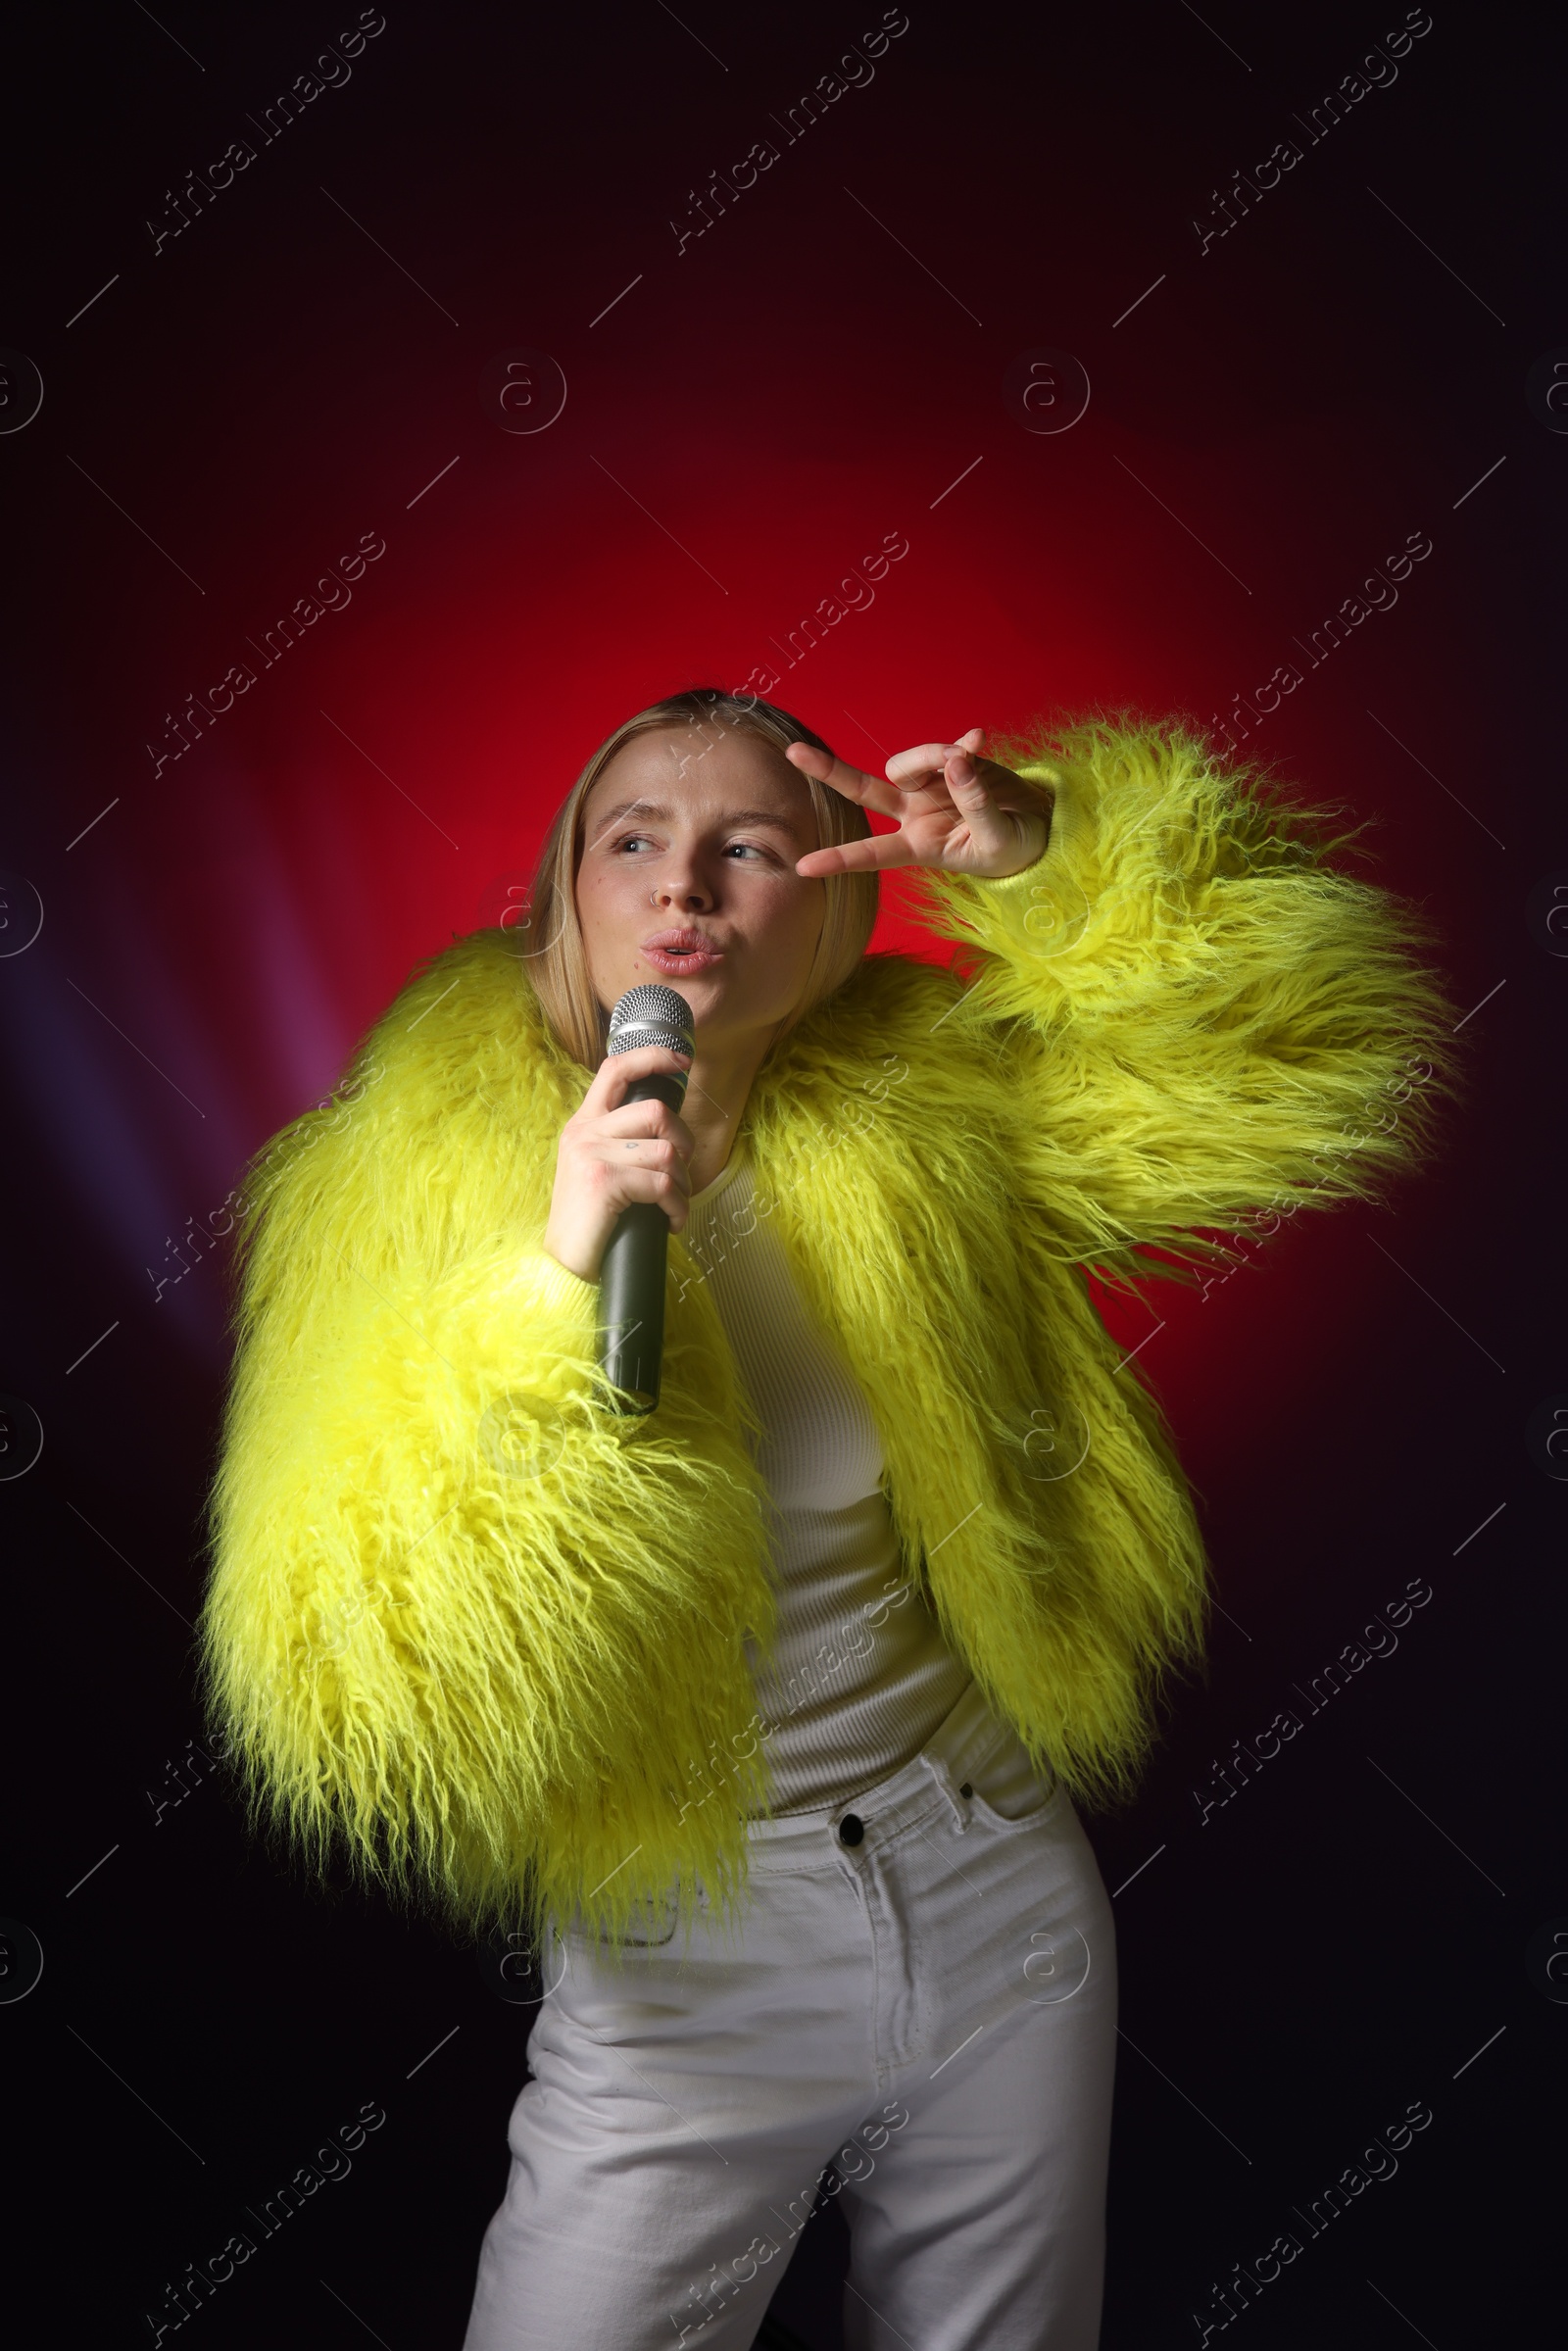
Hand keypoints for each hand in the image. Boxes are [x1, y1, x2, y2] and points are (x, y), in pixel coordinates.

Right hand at [543, 1043, 694, 1281]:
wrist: (563, 1264)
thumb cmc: (592, 1221)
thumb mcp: (601, 1169)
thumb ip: (623, 1142)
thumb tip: (670, 1129)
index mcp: (584, 1123)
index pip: (615, 1069)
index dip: (652, 1057)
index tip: (683, 1062)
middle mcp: (585, 1132)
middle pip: (656, 1110)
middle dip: (685, 1143)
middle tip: (681, 1174)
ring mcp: (592, 1154)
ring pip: (667, 1151)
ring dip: (683, 1185)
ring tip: (673, 1206)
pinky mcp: (604, 1180)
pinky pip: (663, 1184)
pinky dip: (678, 1207)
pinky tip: (671, 1223)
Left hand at [783, 726, 1050, 879]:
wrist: (1037, 828)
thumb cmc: (1012, 848)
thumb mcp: (997, 839)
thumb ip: (976, 804)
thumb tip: (956, 762)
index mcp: (919, 846)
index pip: (873, 853)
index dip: (840, 860)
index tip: (802, 868)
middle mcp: (914, 814)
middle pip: (865, 790)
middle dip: (829, 772)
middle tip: (794, 752)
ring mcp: (929, 787)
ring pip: (908, 761)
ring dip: (932, 754)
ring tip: (969, 758)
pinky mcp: (952, 763)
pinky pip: (949, 746)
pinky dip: (964, 743)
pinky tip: (980, 740)